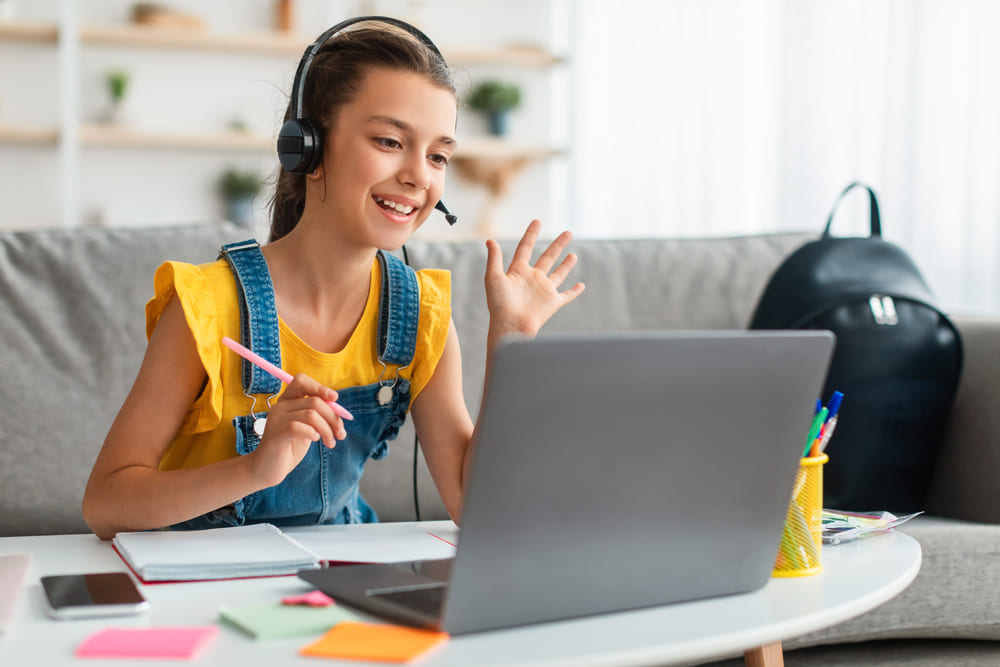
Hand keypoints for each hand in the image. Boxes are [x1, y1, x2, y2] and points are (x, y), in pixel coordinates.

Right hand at [248, 374, 345, 487]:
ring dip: (327, 430)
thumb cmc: (289, 448)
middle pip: (315, 401)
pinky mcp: (276, 433)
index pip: (301, 381)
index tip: (334, 398)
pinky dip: (313, 433)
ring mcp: (276, 419)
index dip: (320, 387)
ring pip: (311, 414)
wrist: (266, 470)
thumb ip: (319, 416)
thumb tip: (339, 408)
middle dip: (333, 417)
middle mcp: (280, 406)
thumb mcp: (307, 428)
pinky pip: (300, 426)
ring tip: (331, 443)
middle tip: (340, 434)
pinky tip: (315, 440)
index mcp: (287, 401)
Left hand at [484, 219, 584, 341]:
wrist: (510, 326)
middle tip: (568, 232)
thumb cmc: (499, 304)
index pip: (526, 247)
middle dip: (558, 244)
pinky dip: (575, 291)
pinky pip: (566, 295)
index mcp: (518, 271)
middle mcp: (533, 278)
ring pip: (559, 274)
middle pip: (547, 257)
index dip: (531, 234)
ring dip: (566, 264)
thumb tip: (490, 240)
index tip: (537, 221)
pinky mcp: (552, 303)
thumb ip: (494, 258)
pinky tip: (581, 285)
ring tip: (573, 255)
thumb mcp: (493, 277)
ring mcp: (544, 290)